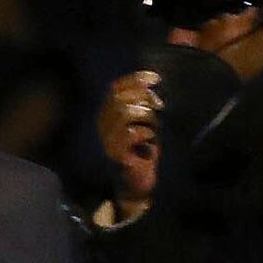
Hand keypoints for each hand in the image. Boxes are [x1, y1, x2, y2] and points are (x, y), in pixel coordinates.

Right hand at [95, 69, 164, 206]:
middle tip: (160, 106)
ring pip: (124, 113)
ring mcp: (106, 139)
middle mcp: (102, 124)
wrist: (136, 183)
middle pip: (119, 98)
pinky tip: (150, 140)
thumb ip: (143, 105)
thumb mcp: (144, 124)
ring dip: (146, 115)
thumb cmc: (143, 151)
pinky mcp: (114, 153)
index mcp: (108, 114)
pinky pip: (130, 134)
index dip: (135, 79)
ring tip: (154, 126)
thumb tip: (152, 87)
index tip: (156, 78)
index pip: (115, 88)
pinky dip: (145, 132)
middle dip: (144, 97)